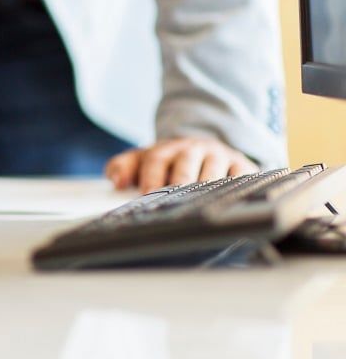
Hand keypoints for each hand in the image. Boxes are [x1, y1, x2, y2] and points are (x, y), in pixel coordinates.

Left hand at [104, 137, 257, 192]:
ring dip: (206, 191)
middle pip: (185, 166)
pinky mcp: (242, 166)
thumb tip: (116, 180)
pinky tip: (230, 205)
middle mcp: (193, 149)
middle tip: (174, 204)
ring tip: (201, 209)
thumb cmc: (168, 162)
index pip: (156, 160)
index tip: (148, 194)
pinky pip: (241, 179)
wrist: (203, 149)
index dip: (151, 177)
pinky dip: (236, 190)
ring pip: (213, 175)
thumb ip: (122, 166)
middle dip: (179, 184)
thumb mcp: (142, 160)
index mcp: (165, 149)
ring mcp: (219, 156)